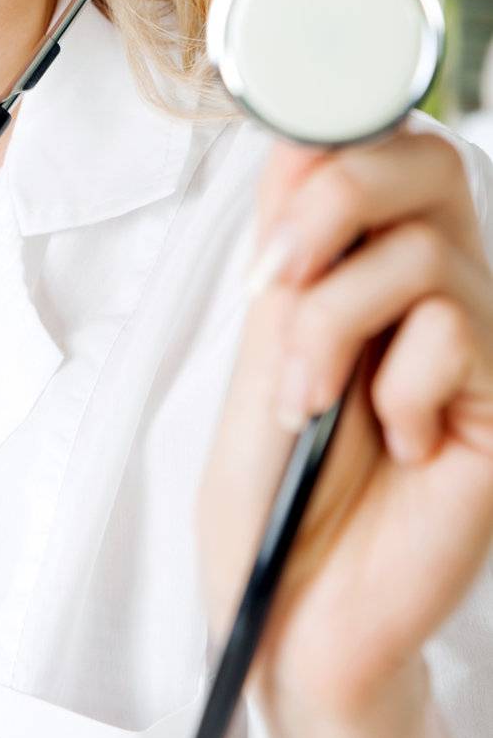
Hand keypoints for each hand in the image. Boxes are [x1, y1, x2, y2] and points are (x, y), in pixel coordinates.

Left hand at [197, 75, 492, 735]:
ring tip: (309, 401)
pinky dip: (395, 386)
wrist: (287, 605)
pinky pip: (456, 331)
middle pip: (422, 160)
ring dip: (333, 325)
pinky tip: (394, 442)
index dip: (336, 132)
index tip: (284, 172)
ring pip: (421, 253)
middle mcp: (432, 287)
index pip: (377, 146)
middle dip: (331, 204)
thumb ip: (293, 238)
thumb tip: (305, 137)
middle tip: (274, 283)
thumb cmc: (270, 483)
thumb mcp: (264, 335)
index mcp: (366, 260)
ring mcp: (478, 342)